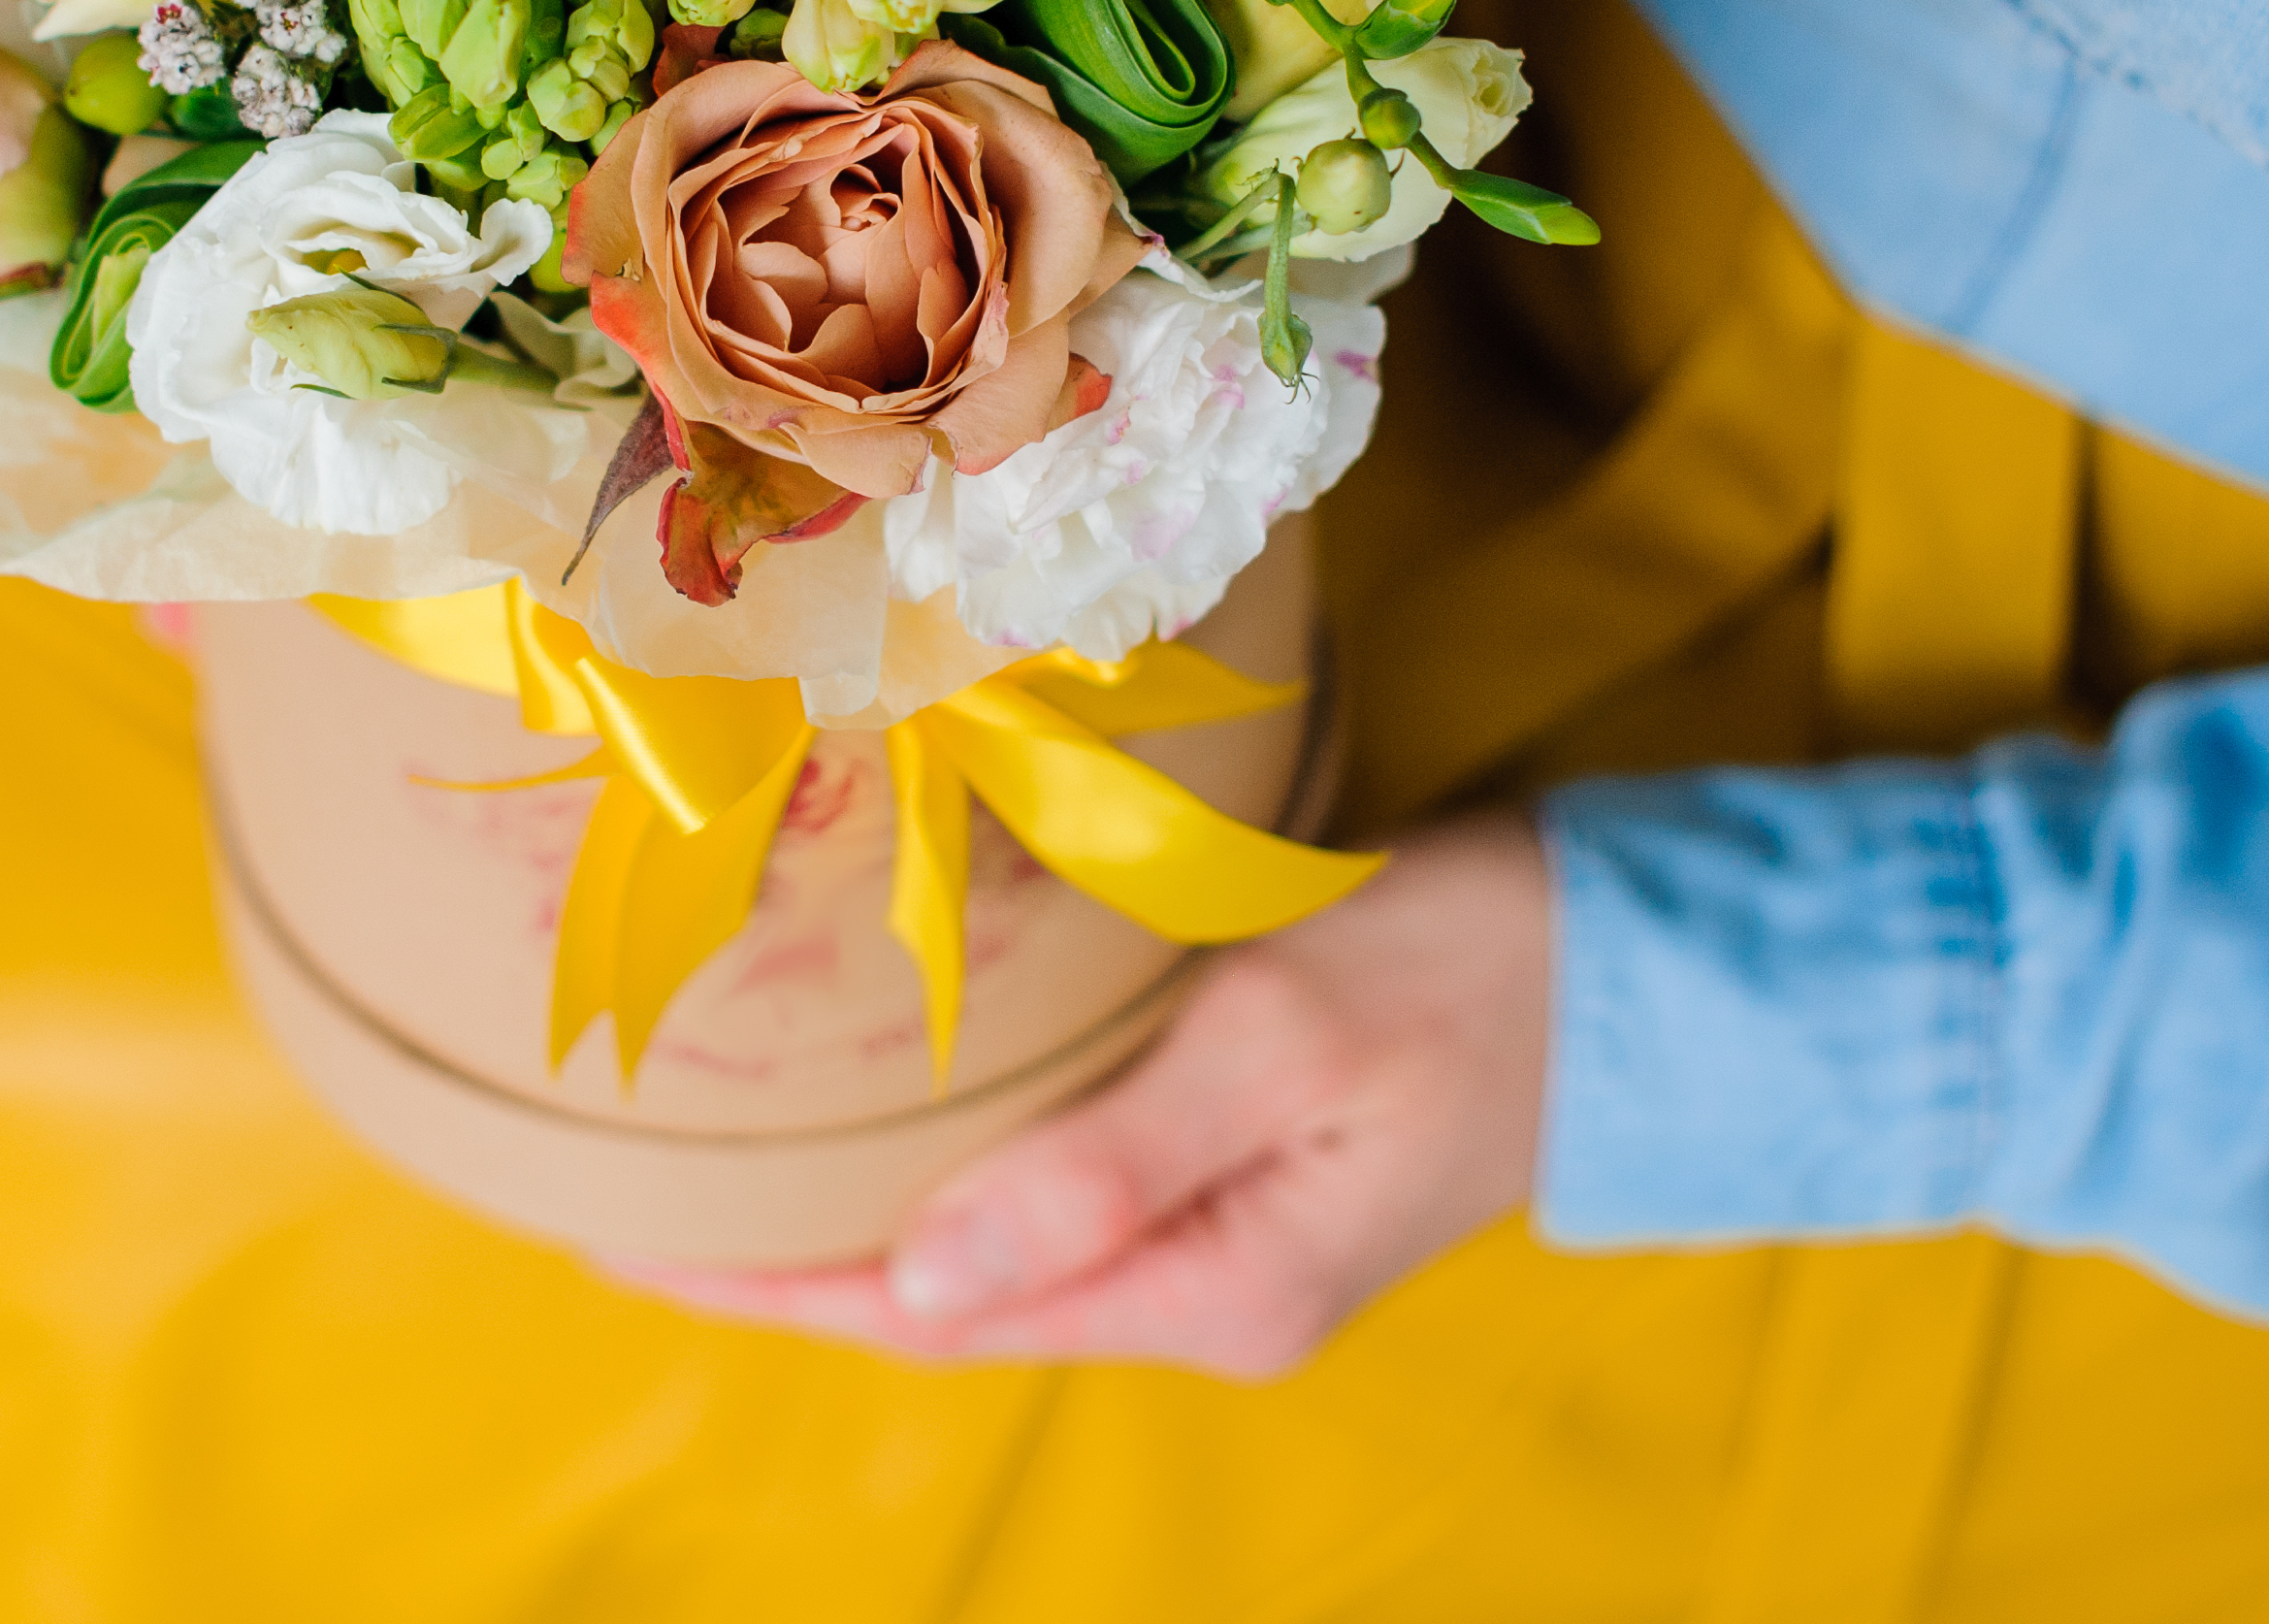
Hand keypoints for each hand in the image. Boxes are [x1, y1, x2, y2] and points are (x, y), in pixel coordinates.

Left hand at [608, 809, 1552, 1378]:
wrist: (1647, 955)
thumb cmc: (1473, 969)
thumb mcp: (1281, 1042)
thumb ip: (1103, 1168)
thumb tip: (915, 1285)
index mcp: (1209, 1286)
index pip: (931, 1314)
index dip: (770, 1281)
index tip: (621, 1236)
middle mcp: (1209, 1289)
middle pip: (948, 1295)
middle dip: (794, 1254)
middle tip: (633, 1179)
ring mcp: (1234, 1235)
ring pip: (1000, 1241)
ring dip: (870, 1210)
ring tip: (727, 1148)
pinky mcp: (1252, 1165)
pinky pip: (1062, 1186)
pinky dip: (962, 1159)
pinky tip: (899, 1109)